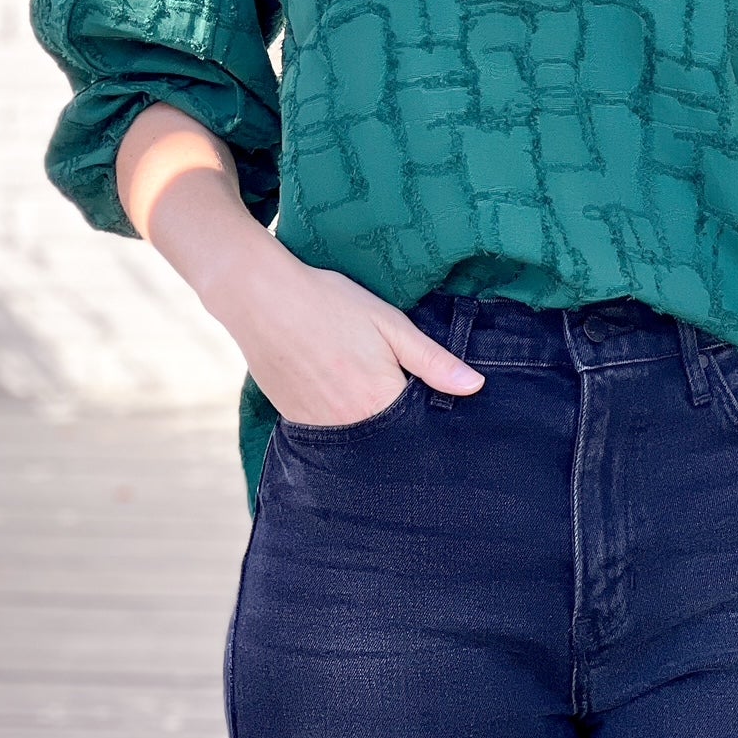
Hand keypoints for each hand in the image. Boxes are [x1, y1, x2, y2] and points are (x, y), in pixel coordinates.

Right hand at [197, 235, 484, 427]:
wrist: (261, 297)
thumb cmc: (330, 304)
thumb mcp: (390, 324)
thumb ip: (433, 361)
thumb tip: (475, 387)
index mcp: (379, 401)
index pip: (417, 429)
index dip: (428, 418)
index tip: (432, 405)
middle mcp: (348, 425)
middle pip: (387, 440)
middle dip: (398, 425)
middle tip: (396, 394)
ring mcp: (317, 426)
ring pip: (357, 438)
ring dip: (368, 424)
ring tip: (364, 390)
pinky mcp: (294, 420)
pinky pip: (328, 433)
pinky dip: (341, 420)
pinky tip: (339, 392)